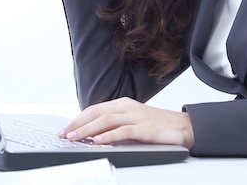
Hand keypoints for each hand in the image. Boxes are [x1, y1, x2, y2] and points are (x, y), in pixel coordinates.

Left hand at [57, 97, 194, 148]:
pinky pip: (122, 131)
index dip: (78, 118)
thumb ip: (116, 124)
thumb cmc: (157, 126)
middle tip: (63, 134)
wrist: (183, 127)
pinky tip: (98, 141)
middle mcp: (127, 107)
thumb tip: (93, 133)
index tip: (65, 128)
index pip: (94, 109)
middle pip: (96, 112)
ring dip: (87, 130)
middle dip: (77, 124)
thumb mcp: (133, 121)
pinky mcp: (144, 127)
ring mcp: (135, 116)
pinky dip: (108, 136)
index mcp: (123, 104)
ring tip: (74, 138)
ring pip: (105, 120)